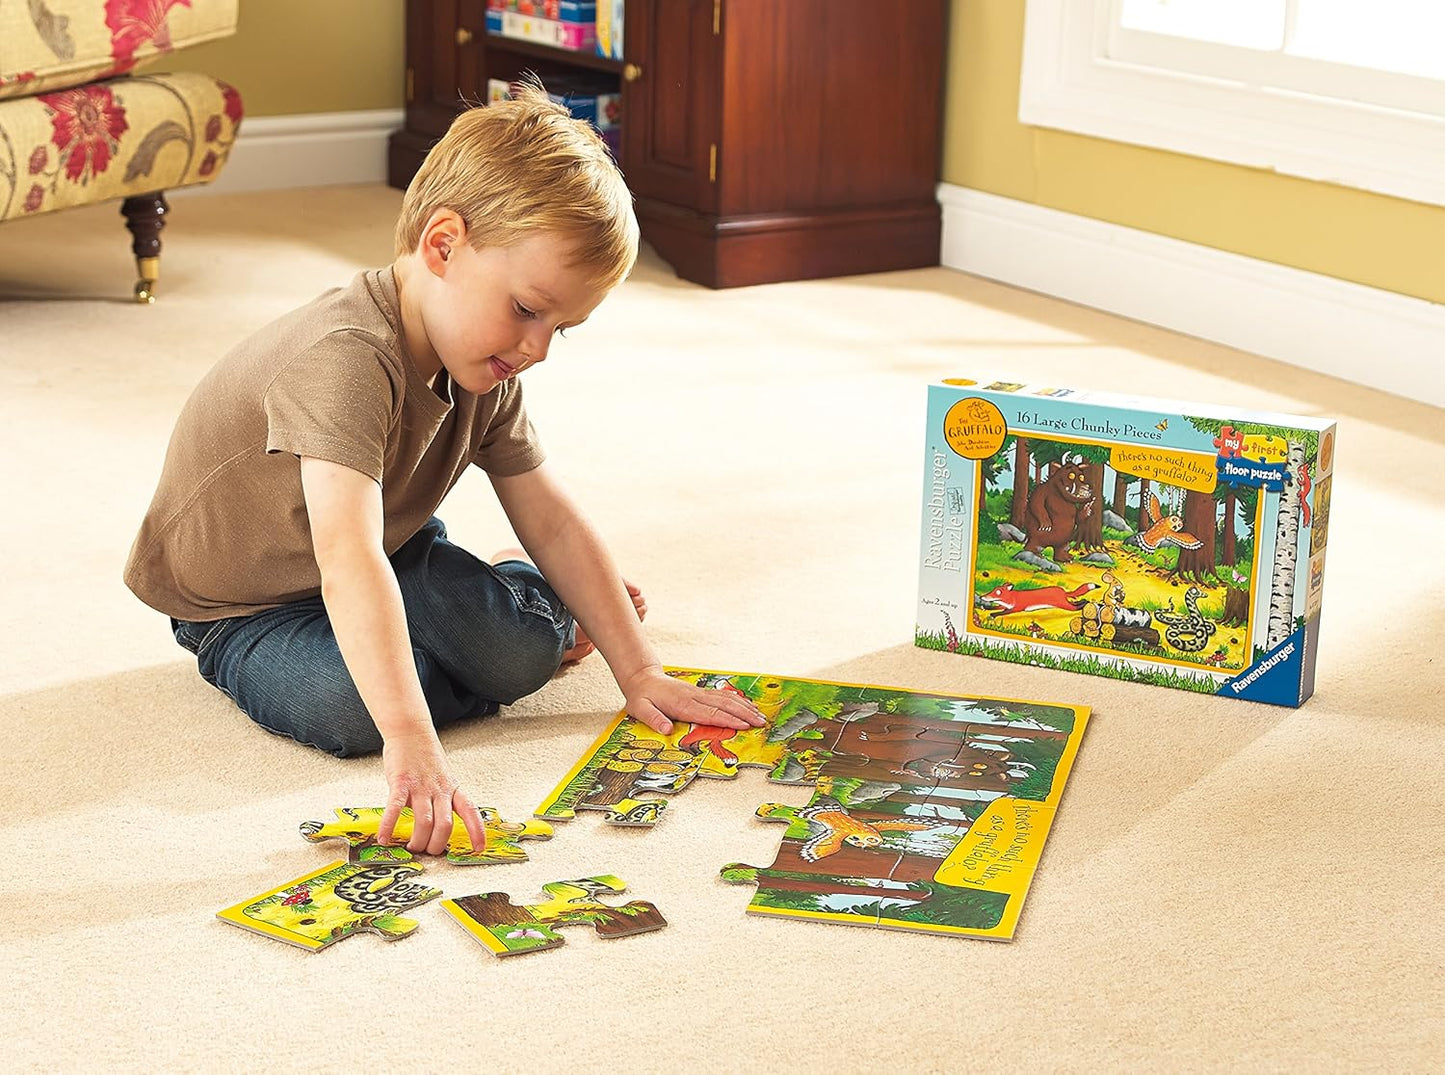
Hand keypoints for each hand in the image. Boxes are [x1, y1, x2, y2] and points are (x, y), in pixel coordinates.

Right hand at [377, 731, 486, 855]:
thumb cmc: (425, 756)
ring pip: (425, 822)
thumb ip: (443, 799)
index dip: (476, 831)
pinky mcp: (401, 783)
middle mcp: (439, 790)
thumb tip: (439, 825)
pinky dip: (389, 826)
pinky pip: (395, 809)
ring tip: (411, 847)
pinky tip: (384, 838)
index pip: (470, 811)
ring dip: (419, 840)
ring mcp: (421, 787)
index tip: (478, 849)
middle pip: (445, 825)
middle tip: (428, 851)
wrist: (410, 732)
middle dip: (437, 845)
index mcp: (453, 789)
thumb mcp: (443, 777)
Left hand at [619, 667, 767, 734]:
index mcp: (683, 704)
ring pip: (727, 699)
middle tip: (761, 723)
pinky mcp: (701, 692)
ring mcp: (700, 693)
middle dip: (744, 714)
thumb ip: (653, 719)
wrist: (644, 679)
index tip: (744, 726)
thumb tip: (666, 730)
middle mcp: (695, 697)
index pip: (710, 713)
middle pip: (724, 705)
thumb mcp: (640, 709)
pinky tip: (748, 706)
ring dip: (745, 707)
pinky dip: (738, 700)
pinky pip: (723, 696)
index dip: (728, 720)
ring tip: (760, 716)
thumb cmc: (642, 697)